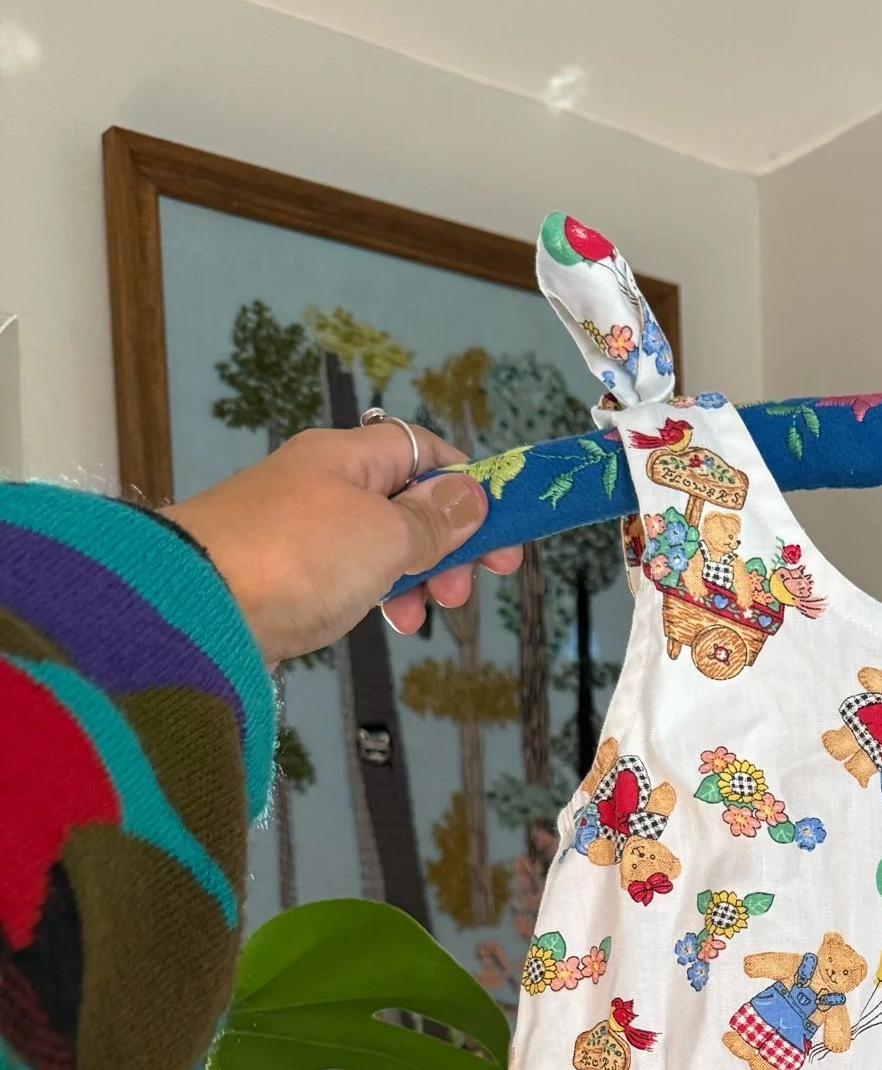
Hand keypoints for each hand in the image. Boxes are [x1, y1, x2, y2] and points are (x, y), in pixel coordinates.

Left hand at [164, 423, 522, 664]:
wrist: (193, 606)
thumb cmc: (293, 558)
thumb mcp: (385, 536)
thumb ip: (433, 520)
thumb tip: (470, 495)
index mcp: (347, 456)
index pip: (423, 451)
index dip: (467, 484)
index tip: (500, 528)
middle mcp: (322, 484)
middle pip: (406, 502)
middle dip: (446, 543)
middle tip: (467, 587)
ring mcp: (299, 530)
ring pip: (380, 545)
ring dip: (415, 576)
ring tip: (423, 613)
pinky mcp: (283, 574)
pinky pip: (347, 575)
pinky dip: (375, 594)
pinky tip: (383, 618)